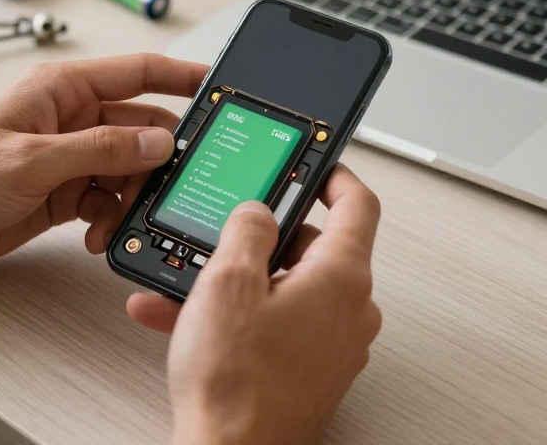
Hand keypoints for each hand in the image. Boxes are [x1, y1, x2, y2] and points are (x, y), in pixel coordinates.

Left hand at [0, 54, 206, 270]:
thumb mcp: (32, 160)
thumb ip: (100, 150)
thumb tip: (157, 140)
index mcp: (63, 89)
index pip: (139, 72)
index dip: (183, 77)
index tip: (220, 87)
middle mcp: (70, 118)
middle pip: (140, 128)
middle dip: (159, 158)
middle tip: (179, 183)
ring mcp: (67, 156)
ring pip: (128, 170)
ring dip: (130, 198)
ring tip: (115, 222)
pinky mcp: (61, 192)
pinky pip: (107, 200)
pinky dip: (109, 219)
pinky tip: (94, 235)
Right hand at [128, 167, 382, 444]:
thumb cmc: (236, 384)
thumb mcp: (228, 281)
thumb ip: (247, 228)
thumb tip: (257, 212)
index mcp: (343, 278)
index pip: (358, 204)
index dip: (335, 174)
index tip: (315, 163)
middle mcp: (351, 311)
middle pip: (318, 248)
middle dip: (265, 238)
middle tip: (228, 233)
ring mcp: (336, 345)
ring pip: (291, 290)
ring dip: (241, 283)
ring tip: (188, 285)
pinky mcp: (314, 371)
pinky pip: (281, 325)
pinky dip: (242, 317)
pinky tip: (189, 321)